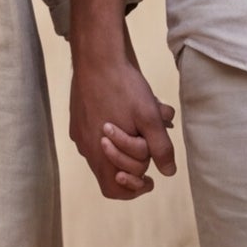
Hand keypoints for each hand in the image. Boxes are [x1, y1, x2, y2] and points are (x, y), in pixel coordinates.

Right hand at [70, 39, 177, 204]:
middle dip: (137, 159)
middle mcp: (86, 147)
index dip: (133, 190)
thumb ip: (160, 148)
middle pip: (113, 169)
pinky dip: (118, 130)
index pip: (113, 190)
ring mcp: (80, 132)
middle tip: (151, 140)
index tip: (149, 179)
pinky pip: (99, 134)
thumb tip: (168, 172)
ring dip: (130, 142)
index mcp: (100, 153)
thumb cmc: (123, 87)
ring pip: (108, 150)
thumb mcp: (150, 118)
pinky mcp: (78, 118)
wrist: (96, 56)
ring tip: (146, 120)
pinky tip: (130, 111)